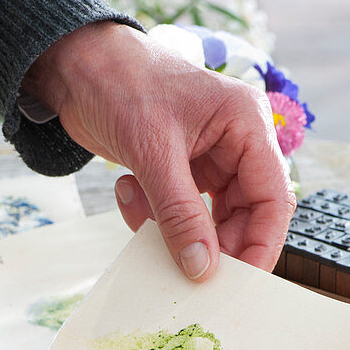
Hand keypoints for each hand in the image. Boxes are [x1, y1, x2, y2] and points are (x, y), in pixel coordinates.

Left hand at [23, 22, 294, 279]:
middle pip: (246, 214)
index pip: (274, 197)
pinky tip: (127, 192)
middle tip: (187, 272)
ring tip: (142, 216)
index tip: (241, 282)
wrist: (75, 67)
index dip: (261, 244)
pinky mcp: (179, 170)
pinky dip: (153, 217)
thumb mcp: (153, 153)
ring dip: (175, 229)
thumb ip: (179, 214)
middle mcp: (235, 143)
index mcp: (246, 124)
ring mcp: (208, 158)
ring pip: (209, 218)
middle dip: (214, 243)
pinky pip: (178, 212)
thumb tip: (201, 268)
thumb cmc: (120, 84)